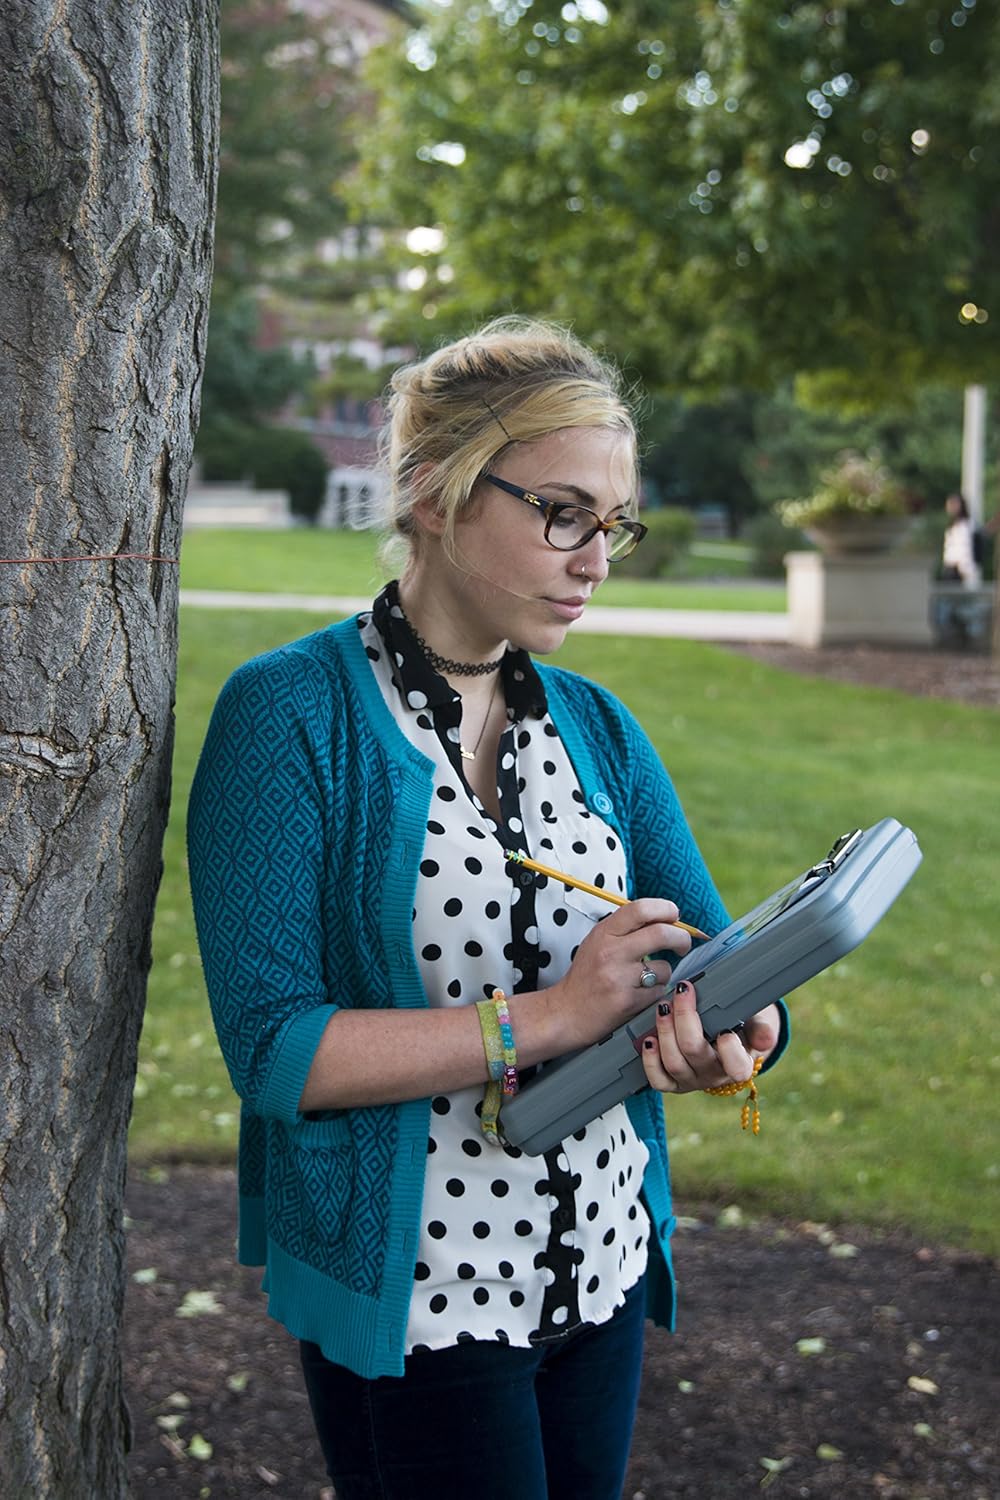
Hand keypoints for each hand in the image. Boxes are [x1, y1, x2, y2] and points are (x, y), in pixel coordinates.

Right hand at [543, 899, 691, 1053]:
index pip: (641, 908)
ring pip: (665, 968)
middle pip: (662, 933)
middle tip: (682, 944)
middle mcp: (611, 952)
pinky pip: (659, 992)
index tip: (674, 916)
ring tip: (647, 978)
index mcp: (604, 933)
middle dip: (681, 938)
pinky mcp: (628, 1002)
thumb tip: (665, 920)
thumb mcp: (598, 942)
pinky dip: (656, 993)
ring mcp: (619, 978)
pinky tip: (640, 994)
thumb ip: (626, 930)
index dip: (665, 909)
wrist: (565, 1013)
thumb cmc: (585, 978)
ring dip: (664, 973)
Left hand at [638, 982, 779, 1093]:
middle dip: (685, 1019)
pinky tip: (648, 1039)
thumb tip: (767, 1040)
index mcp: (740, 1064)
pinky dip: (651, 1060)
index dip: (730, 1051)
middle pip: (695, 1053)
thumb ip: (761, 1028)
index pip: (737, 1066)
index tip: (725, 1030)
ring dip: (665, 1032)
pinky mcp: (673, 1082)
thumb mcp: (756, 1022)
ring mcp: (692, 1080)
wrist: (724, 1036)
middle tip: (682, 991)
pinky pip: (658, 1080)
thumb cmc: (740, 1024)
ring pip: (674, 1063)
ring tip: (663, 1007)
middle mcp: (715, 1075)